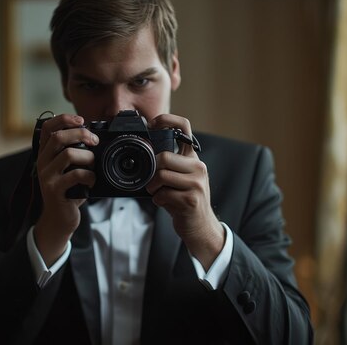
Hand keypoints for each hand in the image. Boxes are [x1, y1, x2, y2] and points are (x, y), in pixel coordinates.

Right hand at [34, 114, 98, 264]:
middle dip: (81, 134)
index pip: (48, 127)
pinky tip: (92, 182)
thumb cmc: (69, 191)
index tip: (82, 120)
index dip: (64, 119)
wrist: (60, 219)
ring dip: (88, 157)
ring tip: (94, 166)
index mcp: (45, 153)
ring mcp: (46, 176)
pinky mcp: (54, 190)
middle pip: (58, 137)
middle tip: (95, 142)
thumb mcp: (70, 169)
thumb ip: (76, 152)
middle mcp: (42, 162)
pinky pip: (75, 175)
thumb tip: (94, 136)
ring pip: (68, 154)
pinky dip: (89, 176)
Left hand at [146, 114, 223, 269]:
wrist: (200, 226)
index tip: (152, 124)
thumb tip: (146, 153)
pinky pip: (162, 194)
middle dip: (151, 171)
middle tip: (151, 182)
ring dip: (152, 187)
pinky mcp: (190, 199)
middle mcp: (198, 168)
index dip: (167, 120)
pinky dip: (158, 200)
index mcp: (193, 159)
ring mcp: (196, 183)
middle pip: (164, 157)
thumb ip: (169, 164)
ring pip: (161, 175)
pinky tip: (165, 203)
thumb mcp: (181, 178)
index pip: (184, 128)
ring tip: (157, 193)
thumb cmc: (185, 200)